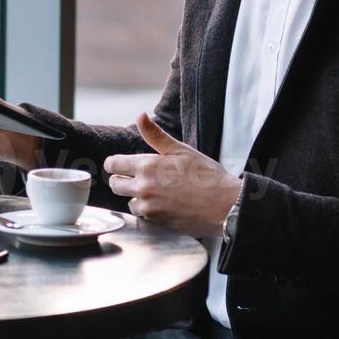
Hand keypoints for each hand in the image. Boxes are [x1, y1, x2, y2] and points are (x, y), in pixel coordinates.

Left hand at [104, 113, 241, 237]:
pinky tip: (165, 203)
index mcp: (147, 166)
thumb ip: (156, 135)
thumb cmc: (207, 175)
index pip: (113, 164)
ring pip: (129, 201)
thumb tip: (141, 116)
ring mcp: (149, 208)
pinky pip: (142, 215)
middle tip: (138, 176)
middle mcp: (143, 188)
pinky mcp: (156, 223)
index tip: (121, 163)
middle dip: (122, 179)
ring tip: (157, 191)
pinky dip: (148, 209)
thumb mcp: (182, 150)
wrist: (225, 206)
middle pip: (115, 184)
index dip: (115, 163)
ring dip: (136, 196)